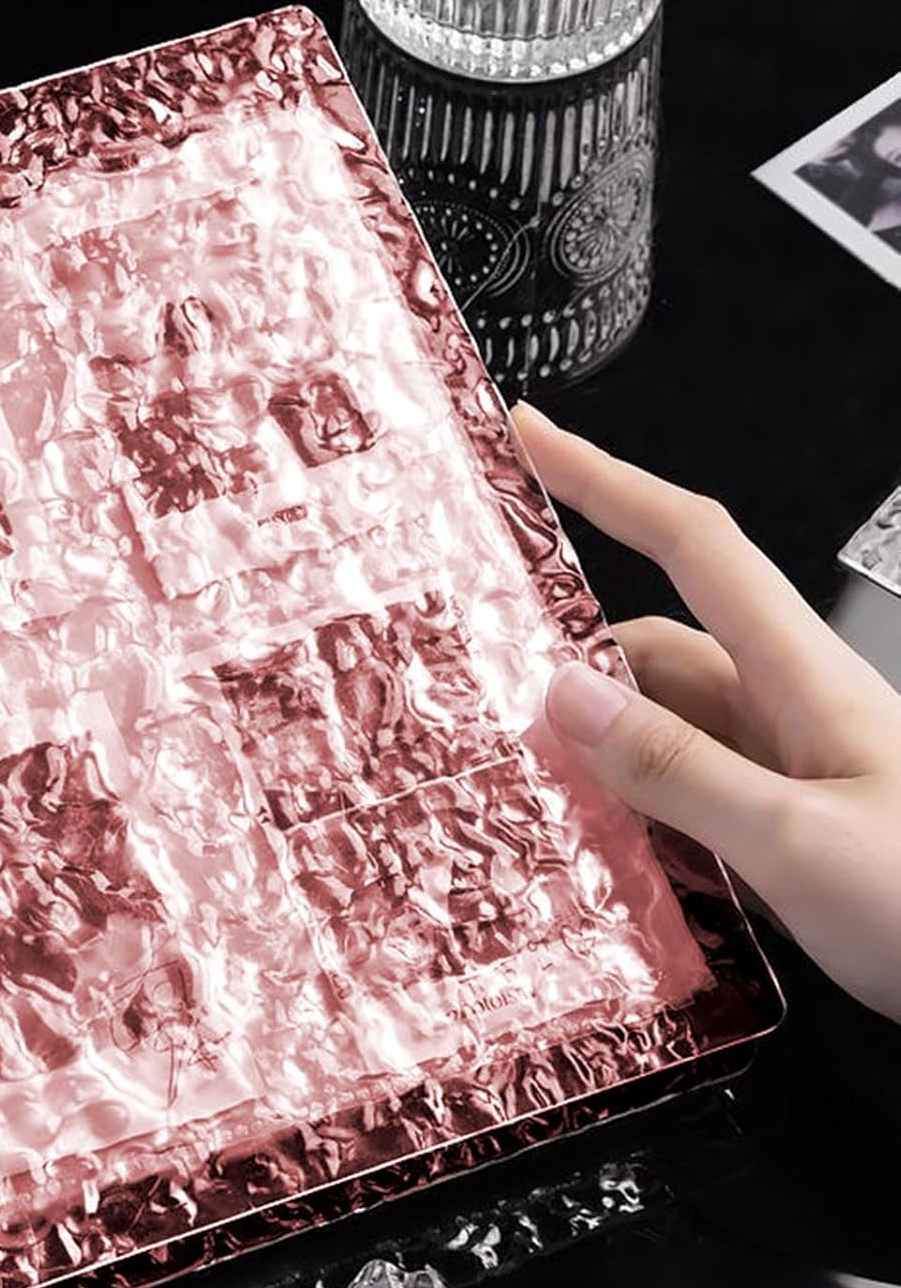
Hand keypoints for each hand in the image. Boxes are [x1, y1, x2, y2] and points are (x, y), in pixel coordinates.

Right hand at [512, 404, 900, 1022]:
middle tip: (486, 694)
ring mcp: (783, 773)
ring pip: (661, 730)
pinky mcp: (779, 832)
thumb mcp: (797, 839)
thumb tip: (567, 696)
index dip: (608, 479)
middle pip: (655, 648)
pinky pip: (682, 797)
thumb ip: (677, 769)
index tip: (535, 438)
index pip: (692, 543)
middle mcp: (788, 711)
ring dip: (594, 749)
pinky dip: (628, 810)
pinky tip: (592, 849)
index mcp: (801, 678)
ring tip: (525, 789)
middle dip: (569, 659)